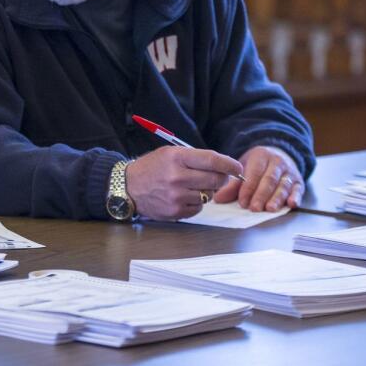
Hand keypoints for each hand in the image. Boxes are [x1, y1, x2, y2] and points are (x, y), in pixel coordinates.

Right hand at [124, 147, 243, 220]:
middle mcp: (177, 177)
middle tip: (218, 177)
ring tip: (191, 186)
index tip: (237, 167)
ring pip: (208, 195)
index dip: (229, 164)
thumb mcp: (170, 153)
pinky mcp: (176, 211)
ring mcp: (176, 196)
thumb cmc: (152, 168)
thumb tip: (223, 167)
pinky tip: (184, 196)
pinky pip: (199, 208)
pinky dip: (196, 203)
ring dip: (206, 191)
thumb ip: (195, 158)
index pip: (212, 160)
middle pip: (215, 179)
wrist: (128, 187)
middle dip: (221, 178)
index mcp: (176, 157)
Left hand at [212, 145, 303, 211]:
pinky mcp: (299, 181)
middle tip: (254, 208)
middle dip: (261, 195)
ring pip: (283, 185)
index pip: (254, 173)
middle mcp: (277, 162)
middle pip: (269, 180)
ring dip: (277, 198)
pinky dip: (296, 197)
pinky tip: (291, 204)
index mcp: (261, 156)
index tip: (242, 202)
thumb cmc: (258, 165)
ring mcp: (289, 171)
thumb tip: (218, 199)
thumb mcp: (244, 168)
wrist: (279, 154)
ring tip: (270, 209)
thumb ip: (232, 185)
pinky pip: (298, 189)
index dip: (248, 189)